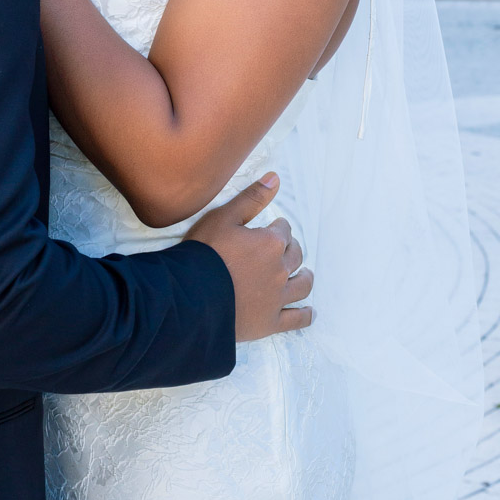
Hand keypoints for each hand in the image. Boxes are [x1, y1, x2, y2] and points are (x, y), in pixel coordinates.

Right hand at [186, 174, 312, 342]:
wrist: (191, 295)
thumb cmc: (204, 253)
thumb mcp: (223, 218)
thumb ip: (252, 198)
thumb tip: (276, 178)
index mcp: (271, 243)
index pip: (283, 230)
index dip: (277, 228)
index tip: (271, 229)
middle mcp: (281, 269)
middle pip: (295, 256)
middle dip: (292, 249)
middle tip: (285, 249)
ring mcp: (278, 298)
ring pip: (302, 285)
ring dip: (305, 277)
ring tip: (304, 275)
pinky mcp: (271, 322)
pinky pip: (296, 319)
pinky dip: (305, 315)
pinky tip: (309, 313)